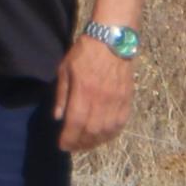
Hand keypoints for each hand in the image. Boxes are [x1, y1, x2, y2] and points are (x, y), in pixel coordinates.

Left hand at [55, 33, 135, 154]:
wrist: (113, 39)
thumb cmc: (85, 52)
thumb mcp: (65, 69)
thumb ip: (62, 95)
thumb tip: (58, 117)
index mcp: (84, 91)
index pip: (75, 124)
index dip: (68, 138)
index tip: (62, 145)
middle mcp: (101, 100)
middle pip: (91, 131)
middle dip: (80, 143)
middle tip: (72, 146)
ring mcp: (116, 101)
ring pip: (106, 131)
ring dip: (95, 142)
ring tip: (86, 143)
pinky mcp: (127, 99)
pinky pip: (120, 124)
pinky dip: (111, 134)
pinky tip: (103, 135)